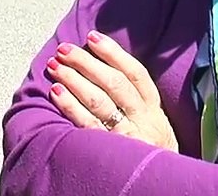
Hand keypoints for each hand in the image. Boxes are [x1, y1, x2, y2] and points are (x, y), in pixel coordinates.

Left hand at [45, 30, 178, 150]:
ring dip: (74, 79)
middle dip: (87, 62)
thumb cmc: (150, 153)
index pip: (136, 74)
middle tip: (64, 49)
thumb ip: (135, 102)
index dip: (114, 53)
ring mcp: (129, 138)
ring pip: (100, 101)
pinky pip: (88, 125)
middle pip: (114, 83)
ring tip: (55, 65)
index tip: (92, 37)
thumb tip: (102, 67)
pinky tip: (56, 92)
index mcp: (155, 111)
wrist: (161, 189)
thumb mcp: (153, 126)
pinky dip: (71, 106)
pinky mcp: (112, 153)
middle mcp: (144, 121)